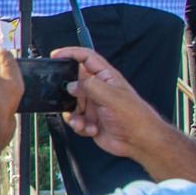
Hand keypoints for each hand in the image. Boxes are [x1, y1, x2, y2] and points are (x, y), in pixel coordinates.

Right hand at [52, 46, 170, 159]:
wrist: (139, 141)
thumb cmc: (134, 117)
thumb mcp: (110, 96)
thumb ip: (88, 86)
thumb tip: (70, 85)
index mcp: (106, 77)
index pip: (86, 58)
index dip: (71, 53)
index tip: (55, 55)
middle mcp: (98, 89)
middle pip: (73, 82)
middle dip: (67, 93)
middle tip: (66, 99)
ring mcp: (93, 105)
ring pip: (70, 103)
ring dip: (73, 114)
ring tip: (81, 122)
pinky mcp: (90, 119)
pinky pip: (74, 119)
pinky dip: (78, 125)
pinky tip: (90, 129)